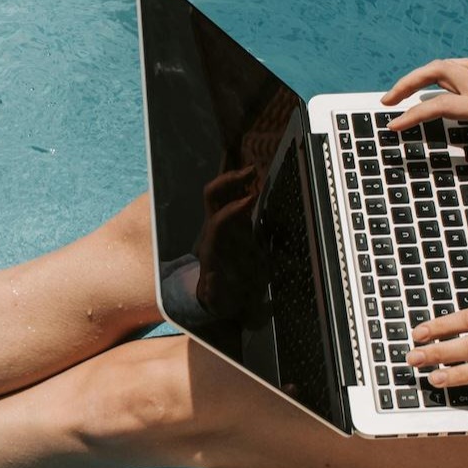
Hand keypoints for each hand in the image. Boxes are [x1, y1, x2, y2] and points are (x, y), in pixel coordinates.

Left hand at [194, 165, 260, 315]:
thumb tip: (210, 279)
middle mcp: (214, 229)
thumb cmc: (222, 296)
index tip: (251, 199)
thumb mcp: (219, 299)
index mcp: (212, 246)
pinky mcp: (232, 223)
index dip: (232, 210)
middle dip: (229, 180)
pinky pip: (234, 198)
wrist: (219, 295)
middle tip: (252, 171)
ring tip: (255, 169)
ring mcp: (222, 223)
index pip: (219, 221)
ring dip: (235, 178)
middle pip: (212, 196)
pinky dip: (243, 185)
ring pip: (221, 193)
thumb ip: (214, 290)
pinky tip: (257, 178)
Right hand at [381, 58, 467, 161]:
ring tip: (402, 91)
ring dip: (421, 74)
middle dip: (408, 83)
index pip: (444, 106)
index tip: (395, 125)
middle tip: (388, 100)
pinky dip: (439, 74)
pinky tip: (434, 85)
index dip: (416, 115)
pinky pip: (459, 71)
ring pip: (448, 66)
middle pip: (439, 72)